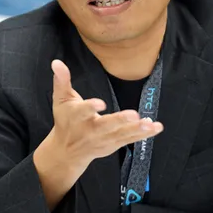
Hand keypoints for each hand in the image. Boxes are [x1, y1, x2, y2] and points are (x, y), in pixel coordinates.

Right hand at [48, 59, 162, 167]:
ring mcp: (103, 139)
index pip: (82, 111)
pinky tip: (156, 127)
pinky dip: (144, 134)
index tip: (100, 103)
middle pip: (105, 126)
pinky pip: (130, 139)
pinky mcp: (114, 144)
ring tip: (149, 124)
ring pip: (121, 134)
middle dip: (119, 121)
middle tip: (133, 115)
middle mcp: (90, 130)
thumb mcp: (61, 100)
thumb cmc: (65, 120)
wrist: (67, 151)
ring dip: (137, 129)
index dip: (91, 107)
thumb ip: (61, 80)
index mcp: (75, 117)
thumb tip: (57, 62)